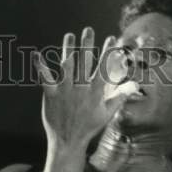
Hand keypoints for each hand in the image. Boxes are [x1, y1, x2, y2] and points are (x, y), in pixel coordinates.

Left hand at [34, 28, 128, 151]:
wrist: (68, 141)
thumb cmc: (89, 127)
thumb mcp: (107, 113)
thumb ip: (121, 96)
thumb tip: (135, 84)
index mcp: (95, 93)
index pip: (104, 68)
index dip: (108, 52)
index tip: (112, 38)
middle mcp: (81, 89)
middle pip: (85, 63)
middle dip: (87, 45)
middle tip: (88, 29)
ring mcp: (65, 91)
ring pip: (67, 65)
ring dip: (68, 49)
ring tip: (70, 36)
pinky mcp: (51, 95)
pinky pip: (45, 78)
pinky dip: (40, 67)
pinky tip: (36, 55)